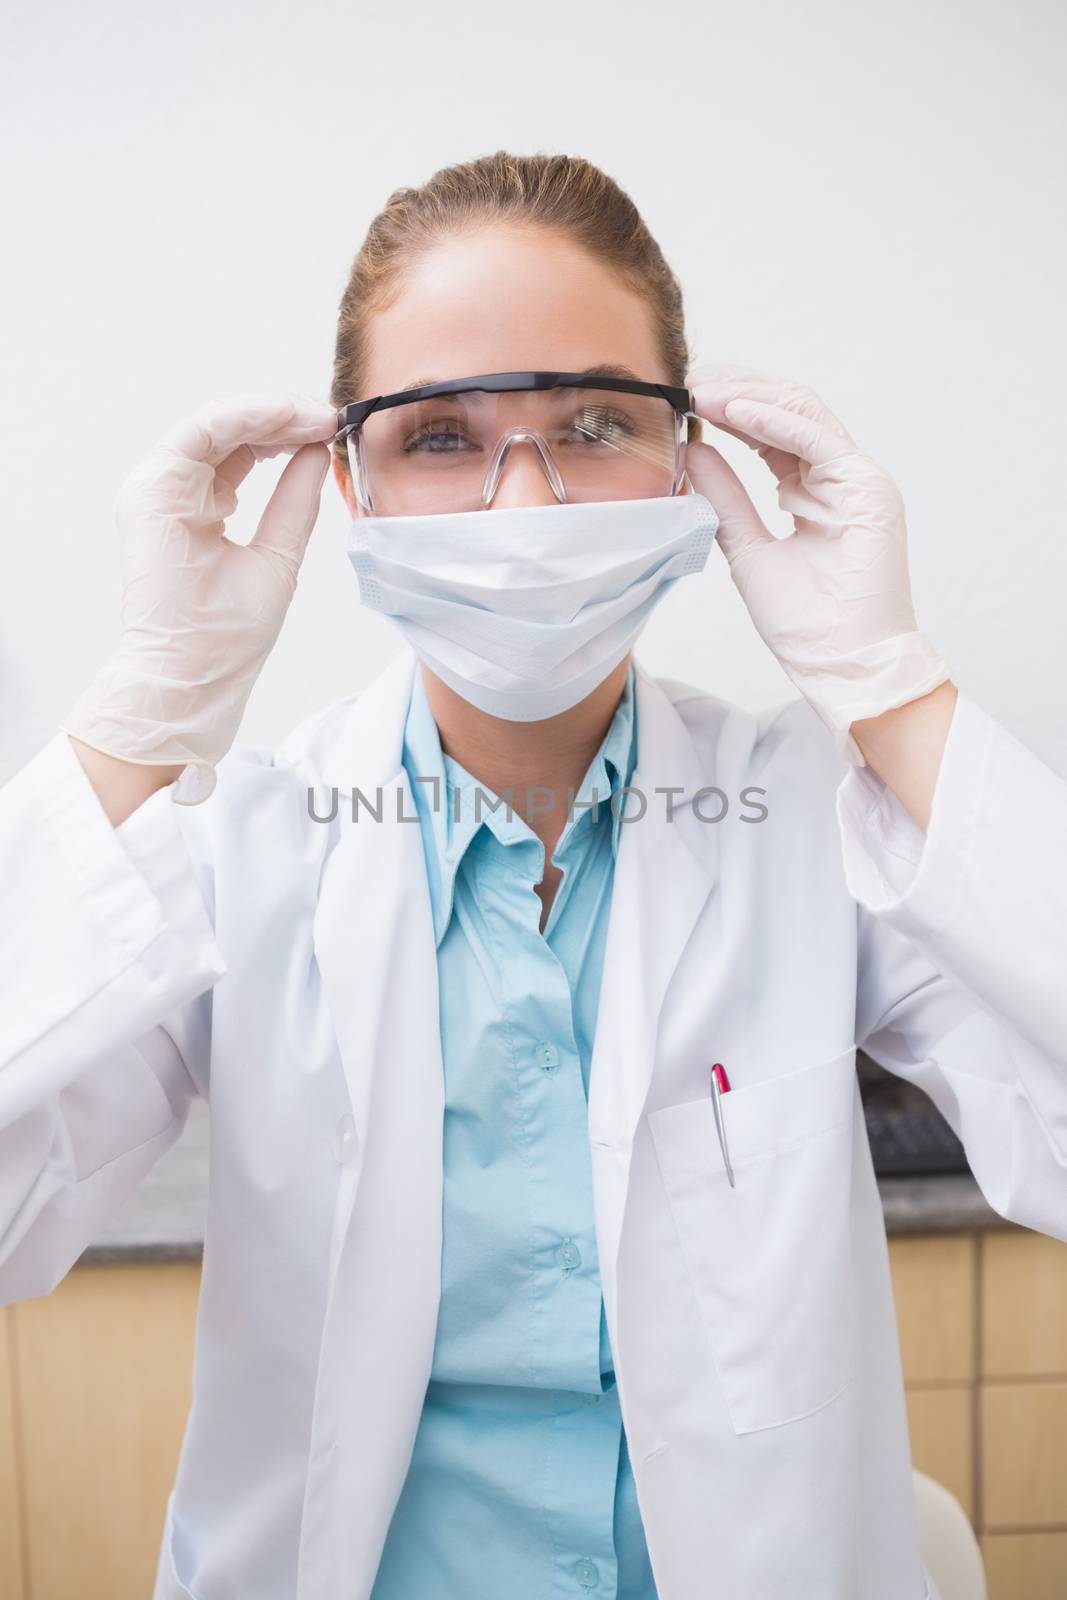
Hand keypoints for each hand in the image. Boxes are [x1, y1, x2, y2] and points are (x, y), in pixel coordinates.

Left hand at [61, 392, 336, 801]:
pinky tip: (295, 451)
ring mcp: (161, 498)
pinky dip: (256, 456)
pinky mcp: (177, 513)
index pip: (217, 426)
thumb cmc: (215, 645)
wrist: (178, 690)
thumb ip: (297, 502)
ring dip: (270, 433)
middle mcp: (152, 488)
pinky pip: (218, 468)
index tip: (323, 418)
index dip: (275, 413)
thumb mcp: (270, 569)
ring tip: (321, 433)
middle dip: (277, 417)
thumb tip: (318, 452)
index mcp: (161, 496)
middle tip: (330, 421)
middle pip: (218, 426)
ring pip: (220, 442)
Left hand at [685, 363, 950, 762]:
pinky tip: (735, 411)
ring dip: (750, 396)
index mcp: (815, 491)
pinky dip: (774, 421)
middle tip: (689, 379)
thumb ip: (725, 500)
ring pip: (803, 413)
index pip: (771, 433)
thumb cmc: (807, 626)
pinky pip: (816, 439)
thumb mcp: (747, 549)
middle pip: (788, 411)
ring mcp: (858, 480)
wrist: (843, 667)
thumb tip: (691, 453)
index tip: (684, 399)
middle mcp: (839, 478)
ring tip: (703, 388)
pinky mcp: (868, 489)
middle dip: (738, 389)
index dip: (730, 411)